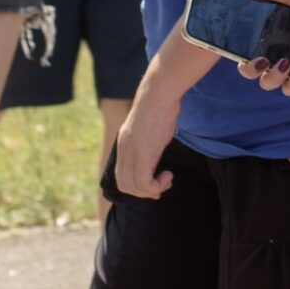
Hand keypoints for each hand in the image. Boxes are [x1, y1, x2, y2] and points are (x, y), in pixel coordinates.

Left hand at [113, 70, 182, 197]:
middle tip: (161, 187)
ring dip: (152, 190)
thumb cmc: (160, 105)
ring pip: (133, 187)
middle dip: (144, 192)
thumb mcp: (150, 126)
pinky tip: (168, 176)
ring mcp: (131, 153)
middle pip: (124, 185)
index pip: (121, 174)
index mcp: (124, 144)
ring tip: (167, 179)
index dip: (135, 186)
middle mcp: (124, 151)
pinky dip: (156, 186)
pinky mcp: (142, 155)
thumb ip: (148, 140)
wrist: (159, 95)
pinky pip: (143, 183)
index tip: (154, 184)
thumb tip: (156, 146)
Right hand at [236, 0, 289, 96]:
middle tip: (262, 60)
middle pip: (251, 73)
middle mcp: (271, 55)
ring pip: (270, 83)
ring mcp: (286, 67)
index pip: (240, 51)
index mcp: (262, 38)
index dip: (234, 55)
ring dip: (275, 78)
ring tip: (288, 63)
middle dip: (251, 71)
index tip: (239, 50)